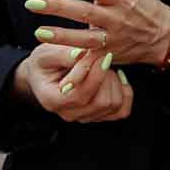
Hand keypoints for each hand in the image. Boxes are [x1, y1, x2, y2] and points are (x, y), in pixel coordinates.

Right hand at [12, 45, 135, 122]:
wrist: (46, 73)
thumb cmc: (44, 63)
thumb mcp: (46, 52)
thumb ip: (63, 53)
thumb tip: (80, 55)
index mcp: (52, 100)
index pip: (79, 96)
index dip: (93, 75)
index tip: (99, 55)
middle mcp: (69, 113)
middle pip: (100, 102)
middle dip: (105, 76)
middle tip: (100, 56)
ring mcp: (85, 116)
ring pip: (113, 104)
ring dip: (113, 81)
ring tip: (103, 66)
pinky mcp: (99, 115)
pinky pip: (122, 110)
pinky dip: (124, 92)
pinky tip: (116, 76)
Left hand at [25, 0, 169, 66]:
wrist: (161, 34)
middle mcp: (116, 17)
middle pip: (84, 12)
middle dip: (57, 7)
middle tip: (33, 2)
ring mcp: (112, 37)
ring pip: (84, 37)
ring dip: (60, 35)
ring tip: (38, 31)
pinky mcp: (108, 53)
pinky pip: (88, 54)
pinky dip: (71, 52)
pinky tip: (52, 48)